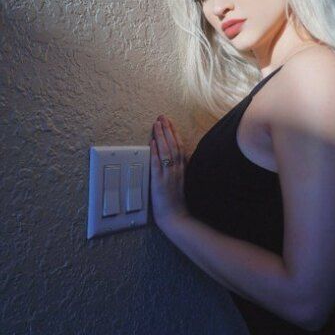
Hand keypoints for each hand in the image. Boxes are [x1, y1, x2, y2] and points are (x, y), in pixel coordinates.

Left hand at [150, 114, 189, 228]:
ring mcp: (168, 175)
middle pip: (173, 145)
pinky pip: (158, 165)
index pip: (180, 146)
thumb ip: (180, 169)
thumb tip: (178, 157)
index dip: (174, 133)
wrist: (176, 217)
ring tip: (157, 124)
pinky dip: (155, 153)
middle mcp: (177, 170)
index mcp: (182, 169)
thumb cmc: (177, 202)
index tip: (170, 122)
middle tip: (162, 117)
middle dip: (168, 129)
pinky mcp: (160, 182)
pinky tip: (152, 143)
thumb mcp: (182, 182)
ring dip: (161, 136)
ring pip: (166, 151)